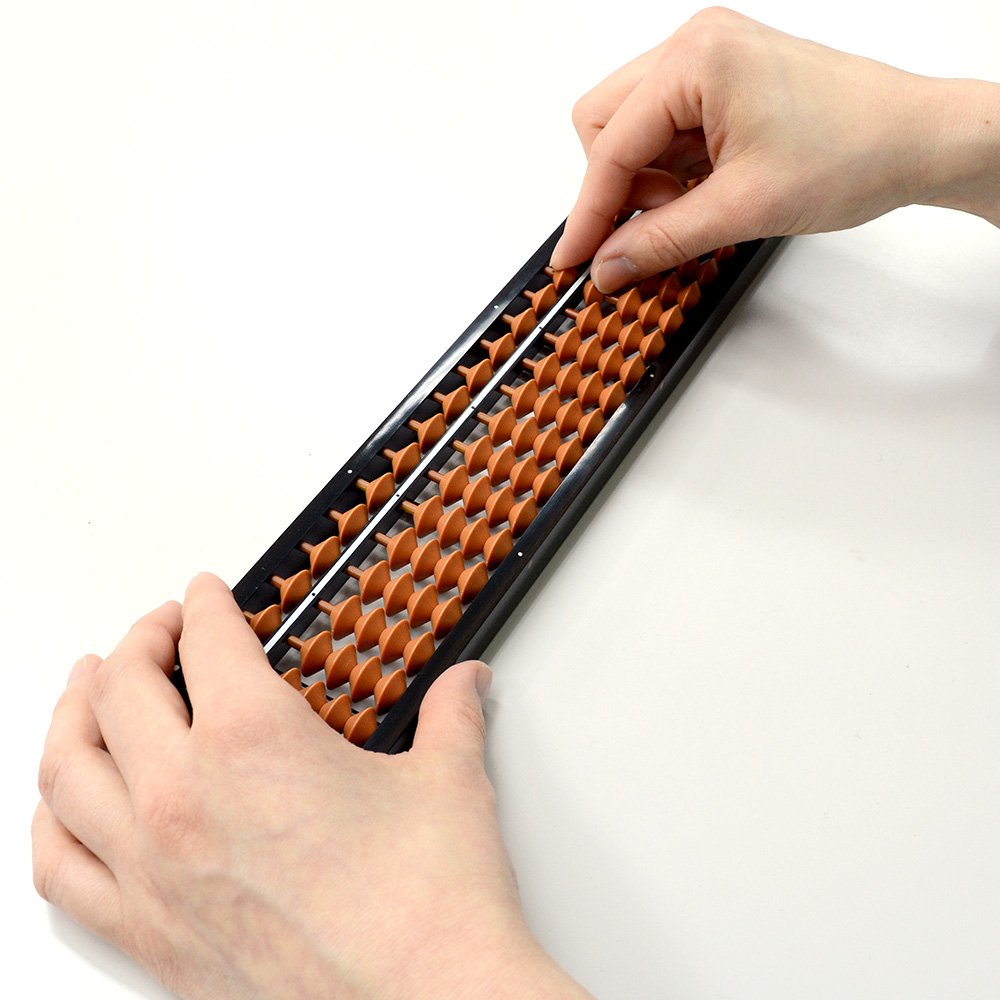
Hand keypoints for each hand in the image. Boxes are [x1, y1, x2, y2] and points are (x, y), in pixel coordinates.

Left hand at [33, 573, 588, 998]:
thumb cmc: (430, 904)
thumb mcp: (450, 781)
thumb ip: (451, 717)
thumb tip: (464, 686)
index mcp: (253, 741)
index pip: (209, 640)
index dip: (206, 603)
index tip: (207, 594)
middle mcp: (184, 798)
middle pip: (121, 688)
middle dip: (139, 641)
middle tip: (159, 629)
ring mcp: (153, 870)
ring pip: (68, 768)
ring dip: (71, 713)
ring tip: (84, 689)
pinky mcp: (149, 933)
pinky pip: (60, 867)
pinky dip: (50, 820)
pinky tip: (62, 803)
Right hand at [551, 7, 999, 290]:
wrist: (917, 140)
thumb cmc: (853, 152)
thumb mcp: (742, 210)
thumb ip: (660, 241)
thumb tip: (606, 266)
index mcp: (697, 59)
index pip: (611, 145)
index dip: (588, 213)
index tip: (572, 261)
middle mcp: (695, 45)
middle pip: (604, 123)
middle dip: (619, 185)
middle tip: (656, 225)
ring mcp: (709, 58)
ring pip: (630, 126)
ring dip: (645, 180)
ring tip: (693, 206)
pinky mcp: (722, 79)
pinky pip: (663, 127)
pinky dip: (669, 169)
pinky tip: (703, 191)